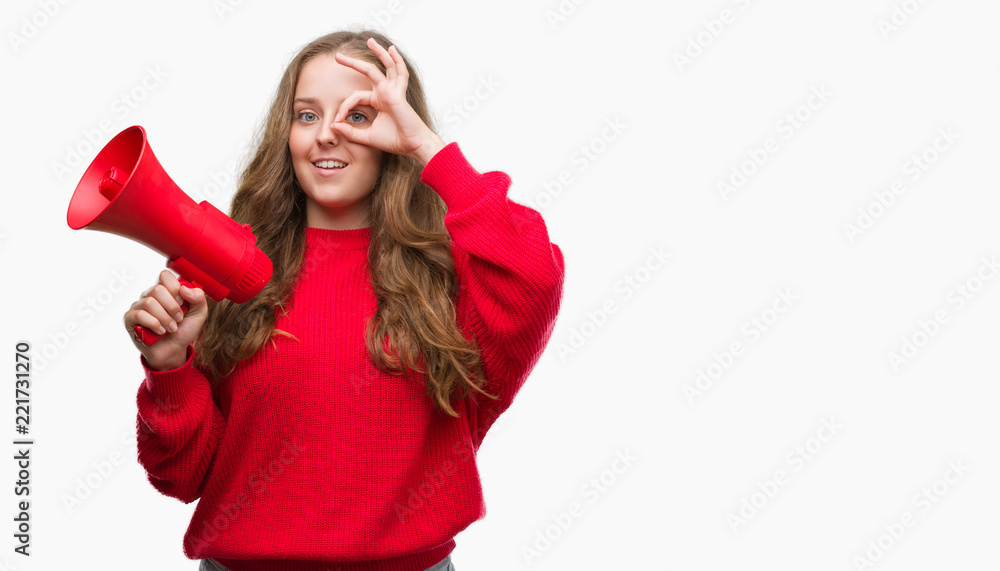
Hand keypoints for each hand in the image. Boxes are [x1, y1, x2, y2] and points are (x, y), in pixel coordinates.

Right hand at [123, 270, 207, 370]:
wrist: (174, 351)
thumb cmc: (184, 330)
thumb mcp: (199, 314)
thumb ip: (198, 298)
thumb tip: (184, 288)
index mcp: (165, 290)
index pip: (164, 276)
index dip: (175, 288)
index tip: (183, 303)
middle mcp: (150, 295)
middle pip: (157, 289)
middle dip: (172, 307)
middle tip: (178, 319)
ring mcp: (138, 306)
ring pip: (149, 303)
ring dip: (165, 318)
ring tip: (171, 328)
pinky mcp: (130, 319)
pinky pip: (139, 315)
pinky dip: (154, 324)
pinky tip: (160, 331)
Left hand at [332, 38, 445, 164]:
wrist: (411, 145)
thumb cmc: (394, 141)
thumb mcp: (366, 136)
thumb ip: (350, 131)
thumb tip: (333, 125)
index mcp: (378, 102)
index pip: (355, 97)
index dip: (344, 107)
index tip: (337, 121)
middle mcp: (385, 93)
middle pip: (368, 72)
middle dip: (352, 63)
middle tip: (337, 56)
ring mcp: (392, 90)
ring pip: (385, 65)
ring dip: (378, 52)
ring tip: (368, 40)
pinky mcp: (398, 92)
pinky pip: (399, 72)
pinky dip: (396, 60)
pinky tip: (391, 49)